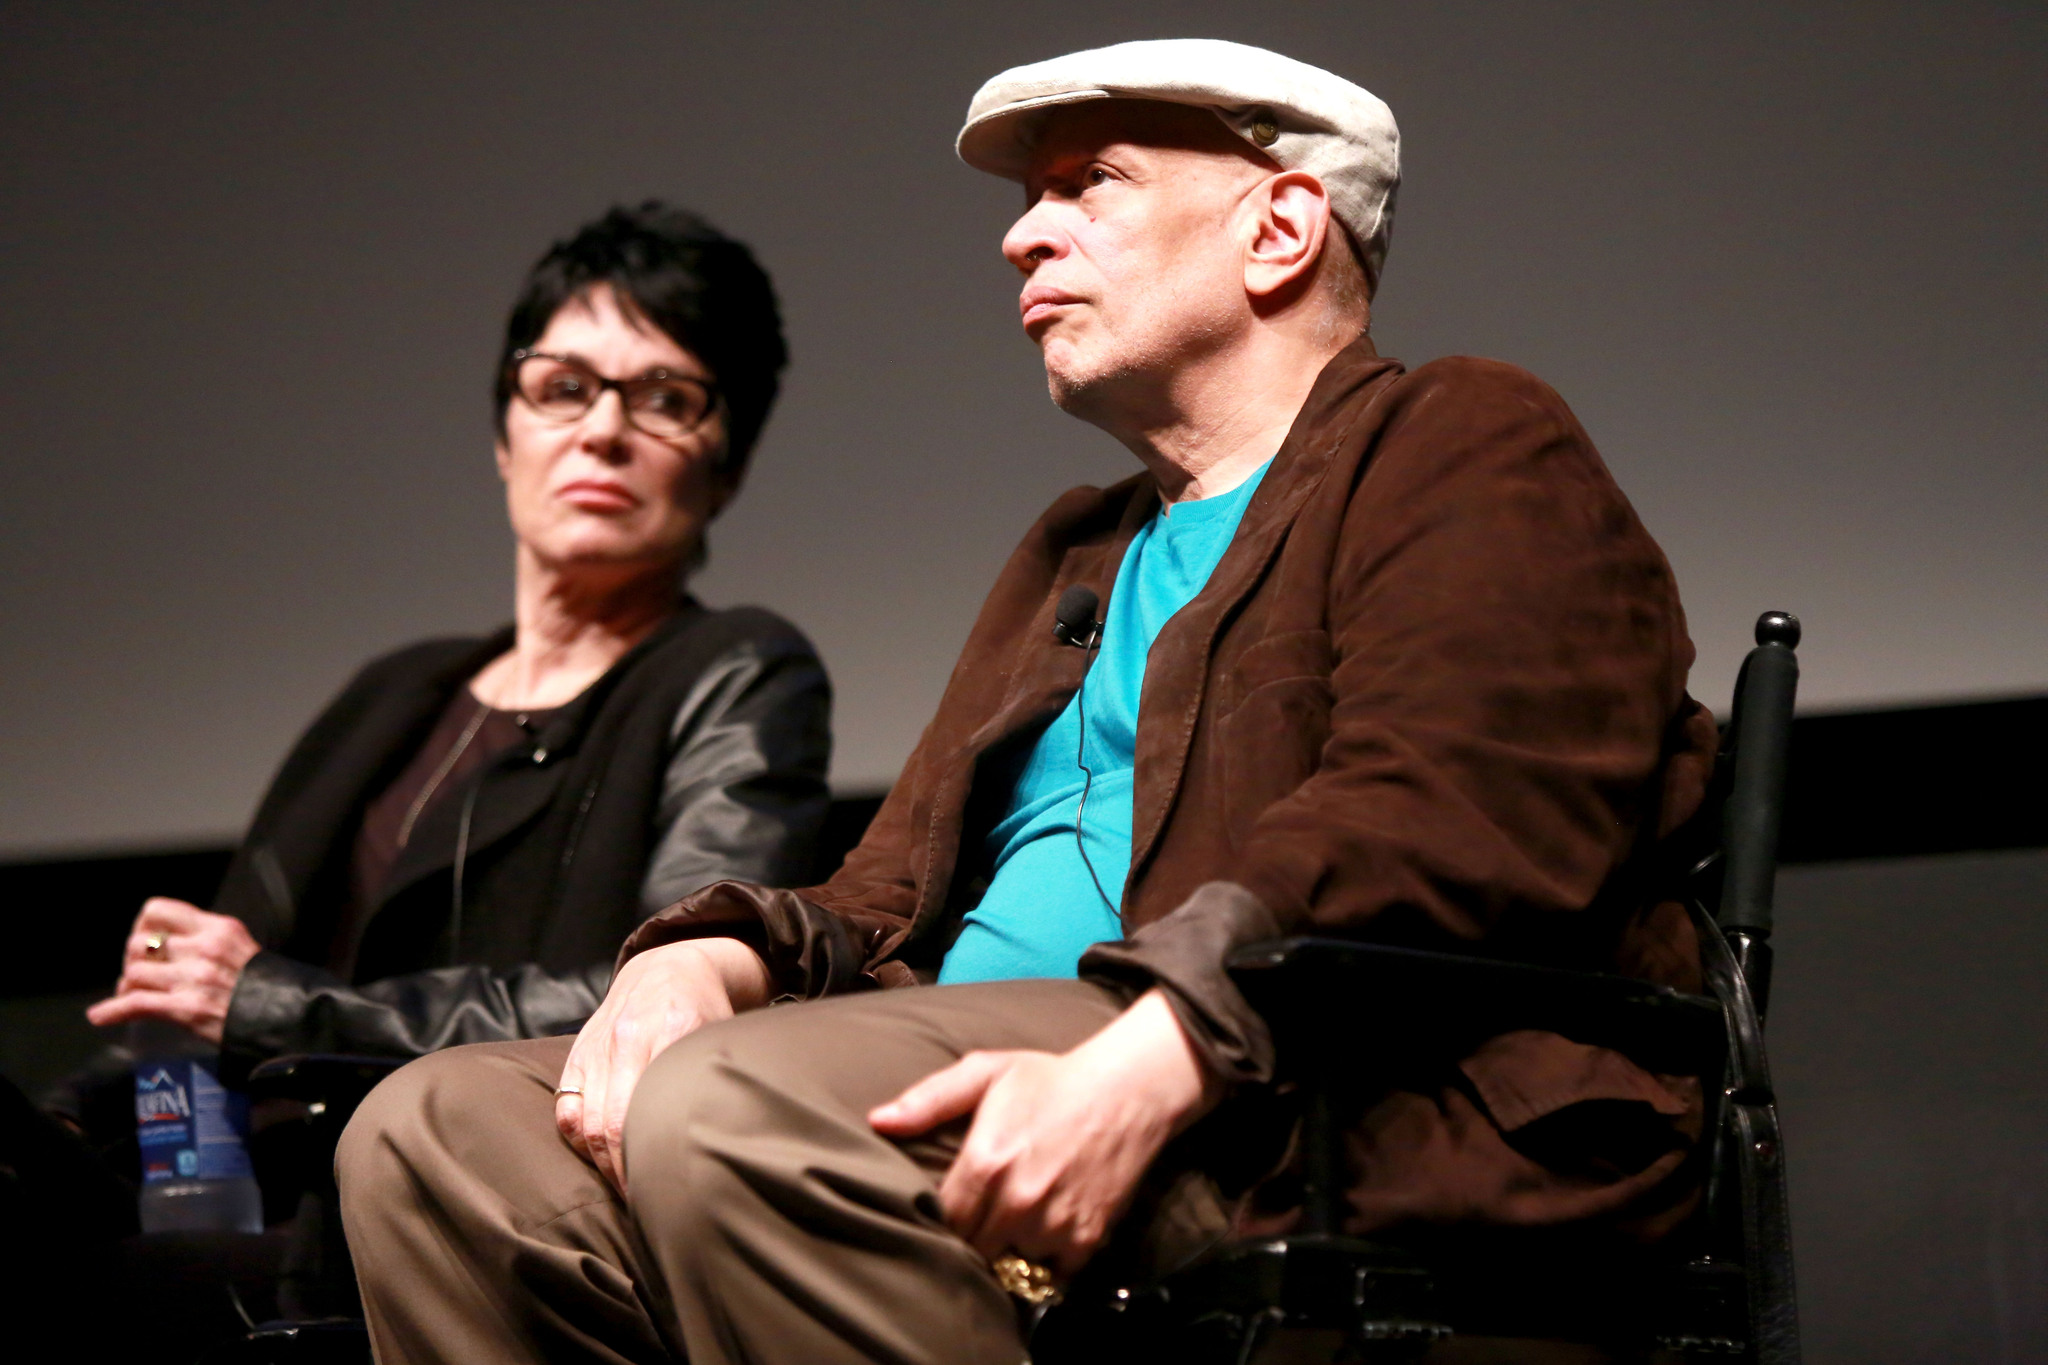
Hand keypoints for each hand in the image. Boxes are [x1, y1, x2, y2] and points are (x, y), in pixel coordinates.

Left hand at [85, 898, 261, 1044]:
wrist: (285, 1017)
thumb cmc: (264, 986)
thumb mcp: (240, 948)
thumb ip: (207, 941)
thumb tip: (168, 945)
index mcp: (218, 928)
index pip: (158, 910)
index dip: (142, 926)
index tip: (147, 941)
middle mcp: (204, 948)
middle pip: (139, 944)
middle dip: (132, 961)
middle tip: (141, 974)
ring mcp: (193, 978)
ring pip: (134, 973)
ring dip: (127, 986)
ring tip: (132, 995)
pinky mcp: (186, 1008)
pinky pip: (135, 1003)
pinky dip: (112, 1010)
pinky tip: (100, 1016)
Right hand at [554, 936, 771, 1194]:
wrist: (670, 968)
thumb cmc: (708, 1012)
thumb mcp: (724, 1035)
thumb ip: (720, 1078)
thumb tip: (731, 1140)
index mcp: (674, 1030)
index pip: (654, 1110)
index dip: (655, 1158)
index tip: (670, 1192)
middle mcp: (630, 1037)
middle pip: (615, 1124)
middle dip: (626, 1173)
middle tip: (647, 1206)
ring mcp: (599, 1046)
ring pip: (587, 1121)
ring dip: (603, 1165)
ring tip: (624, 1192)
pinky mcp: (578, 1053)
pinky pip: (567, 1108)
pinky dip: (578, 1141)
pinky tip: (598, 1161)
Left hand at [868, 989, 1217, 1279]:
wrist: (1128, 1089)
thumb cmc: (1052, 1078)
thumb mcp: (987, 1072)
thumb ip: (928, 1099)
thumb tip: (877, 1121)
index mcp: (984, 1164)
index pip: (942, 1221)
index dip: (942, 1218)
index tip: (949, 1209)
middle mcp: (1016, 1201)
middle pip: (973, 1248)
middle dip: (971, 1238)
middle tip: (979, 1220)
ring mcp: (1053, 1223)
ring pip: (1011, 1262)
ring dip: (1009, 1249)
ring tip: (1012, 1224)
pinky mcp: (1086, 1237)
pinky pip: (1053, 1272)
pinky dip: (1047, 1259)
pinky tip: (1045, 1231)